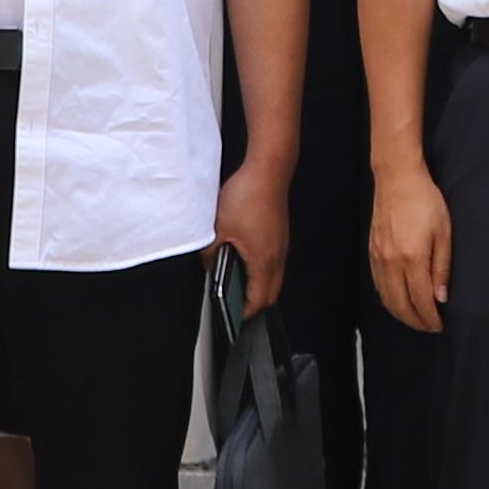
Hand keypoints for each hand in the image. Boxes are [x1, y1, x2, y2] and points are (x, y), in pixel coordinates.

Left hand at [216, 158, 291, 319]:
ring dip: (256, 285)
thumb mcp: (218, 229)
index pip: (258, 301)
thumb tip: (208, 265)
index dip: (243, 313)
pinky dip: (259, 269)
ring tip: (234, 283)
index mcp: (263, 260)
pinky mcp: (279, 235)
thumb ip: (210, 253)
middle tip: (233, 305)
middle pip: (270, 293)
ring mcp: (281, 245)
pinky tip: (242, 259)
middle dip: (252, 303)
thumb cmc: (248, 196)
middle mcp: (277, 256)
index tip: (231, 317)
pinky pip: (272, 262)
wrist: (268, 170)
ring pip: (272, 277)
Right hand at [368, 160, 453, 331]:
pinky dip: (388, 298)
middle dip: (415, 321)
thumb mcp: (443, 232)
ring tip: (415, 319)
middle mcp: (392, 262)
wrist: (397, 178)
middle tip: (429, 327)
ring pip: (386, 297)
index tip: (439, 325)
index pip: (420, 300)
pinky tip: (397, 300)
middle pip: (400, 305)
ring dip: (400, 313)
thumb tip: (440, 297)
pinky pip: (378, 284)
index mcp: (412, 258)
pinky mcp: (371, 252)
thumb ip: (441, 267)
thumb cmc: (425, 201)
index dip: (430, 317)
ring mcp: (378, 258)